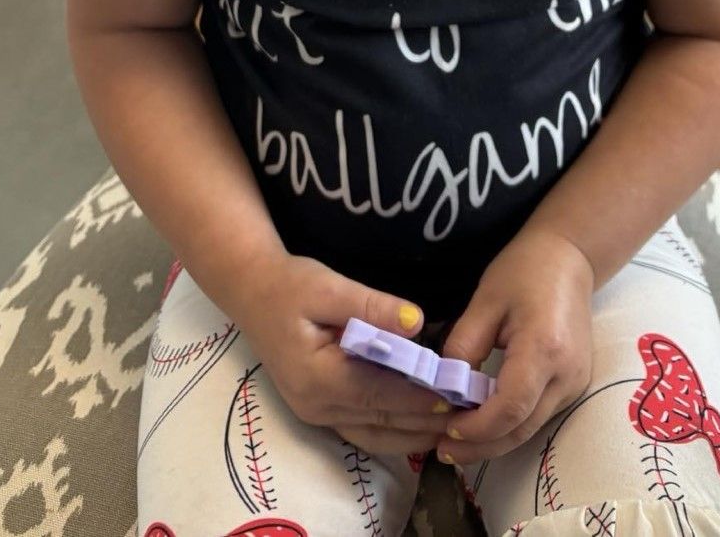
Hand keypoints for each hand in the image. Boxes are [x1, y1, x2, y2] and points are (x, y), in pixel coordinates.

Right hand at [234, 250, 451, 456]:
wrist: (252, 291)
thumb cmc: (291, 286)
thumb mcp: (329, 286)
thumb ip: (372, 307)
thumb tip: (417, 322)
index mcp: (319, 378)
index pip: (380, 393)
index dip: (419, 396)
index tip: (455, 393)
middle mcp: (317, 405)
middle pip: (381, 420)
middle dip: (424, 420)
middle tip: (467, 415)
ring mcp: (315, 413)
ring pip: (373, 434)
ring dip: (412, 433)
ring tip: (451, 425)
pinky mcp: (318, 409)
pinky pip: (361, 430)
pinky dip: (392, 430)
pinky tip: (417, 424)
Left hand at [436, 228, 594, 465]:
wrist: (570, 258)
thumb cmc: (524, 271)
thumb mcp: (484, 301)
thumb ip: (463, 346)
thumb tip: (444, 389)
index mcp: (544, 347)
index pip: (511, 407)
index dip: (478, 427)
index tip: (446, 429)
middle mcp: (567, 374)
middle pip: (521, 429)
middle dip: (481, 446)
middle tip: (442, 449)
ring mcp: (576, 382)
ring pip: (530, 429)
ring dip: (494, 441)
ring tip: (455, 440)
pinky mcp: (575, 385)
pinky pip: (538, 416)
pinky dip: (509, 425)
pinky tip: (483, 422)